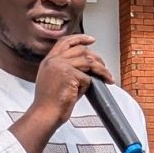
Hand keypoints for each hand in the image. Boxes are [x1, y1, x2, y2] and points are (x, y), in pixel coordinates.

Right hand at [11, 34, 113, 152]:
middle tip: (104, 67)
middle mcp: (54, 60)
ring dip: (102, 70)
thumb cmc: (50, 102)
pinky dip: (88, 87)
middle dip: (97, 58)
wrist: (45, 113)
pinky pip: (87, 78)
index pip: (65, 42)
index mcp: (49, 60)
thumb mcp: (54, 79)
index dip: (80, 38)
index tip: (91, 40)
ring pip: (89, 62)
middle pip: (81, 50)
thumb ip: (66, 69)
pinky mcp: (69, 74)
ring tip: (108, 78)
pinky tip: (83, 93)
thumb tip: (88, 67)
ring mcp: (61, 66)